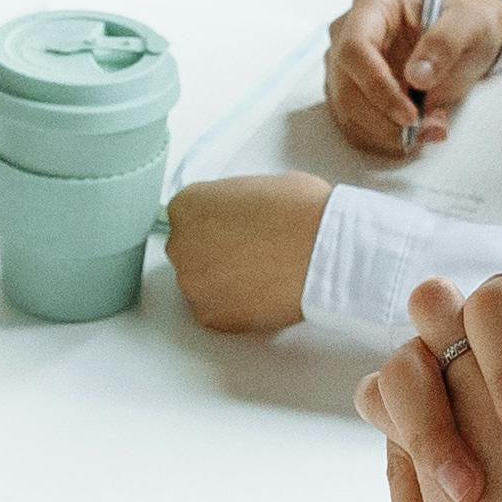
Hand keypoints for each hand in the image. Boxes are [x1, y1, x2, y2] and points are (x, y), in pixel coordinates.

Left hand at [163, 171, 329, 337]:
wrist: (320, 250)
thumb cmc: (300, 212)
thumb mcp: (261, 185)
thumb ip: (238, 205)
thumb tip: (247, 216)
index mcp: (187, 205)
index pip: (189, 218)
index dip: (218, 226)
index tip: (235, 233)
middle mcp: (180, 244)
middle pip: (191, 252)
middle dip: (217, 255)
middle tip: (252, 255)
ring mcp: (191, 283)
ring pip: (203, 286)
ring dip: (226, 283)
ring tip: (263, 276)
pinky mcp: (209, 316)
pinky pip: (219, 314)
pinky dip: (238, 309)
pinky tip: (264, 296)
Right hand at [323, 0, 501, 154]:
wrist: (464, 39)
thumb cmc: (463, 23)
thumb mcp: (470, 23)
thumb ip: (445, 43)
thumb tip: (418, 77)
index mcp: (373, 5)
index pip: (355, 48)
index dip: (377, 86)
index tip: (410, 114)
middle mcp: (348, 34)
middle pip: (346, 87)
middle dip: (385, 120)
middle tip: (428, 130)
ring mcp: (345, 67)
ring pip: (347, 112)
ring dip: (388, 134)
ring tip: (432, 127)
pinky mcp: (350, 94)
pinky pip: (355, 126)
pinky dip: (385, 139)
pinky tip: (418, 131)